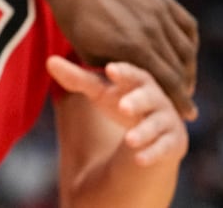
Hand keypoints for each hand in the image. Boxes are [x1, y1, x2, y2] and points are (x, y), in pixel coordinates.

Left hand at [37, 0, 198, 119]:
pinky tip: (185, 53)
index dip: (180, 101)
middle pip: (179, 67)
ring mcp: (158, 10)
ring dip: (189, 67)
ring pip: (186, 47)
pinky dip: (189, 42)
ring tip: (185, 80)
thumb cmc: (75, 20)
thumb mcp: (89, 54)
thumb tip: (138, 89)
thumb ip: (116, 72)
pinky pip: (186, 24)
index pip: (168, 82)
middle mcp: (151, 29)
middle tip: (187, 102)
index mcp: (133, 47)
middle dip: (185, 88)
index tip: (188, 115)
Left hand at [48, 56, 189, 166]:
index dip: (123, 72)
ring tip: (129, 140)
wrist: (153, 130)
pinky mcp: (173, 142)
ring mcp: (166, 121)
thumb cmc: (122, 101)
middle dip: (137, 101)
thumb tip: (49, 61)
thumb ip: (77, 78)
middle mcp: (157, 99)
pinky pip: (165, 148)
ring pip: (157, 125)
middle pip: (149, 97)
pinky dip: (153, 154)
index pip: (133, 73)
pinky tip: (139, 160)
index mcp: (139, 81)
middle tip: (123, 106)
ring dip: (144, 132)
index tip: (110, 70)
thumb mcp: (100, 92)